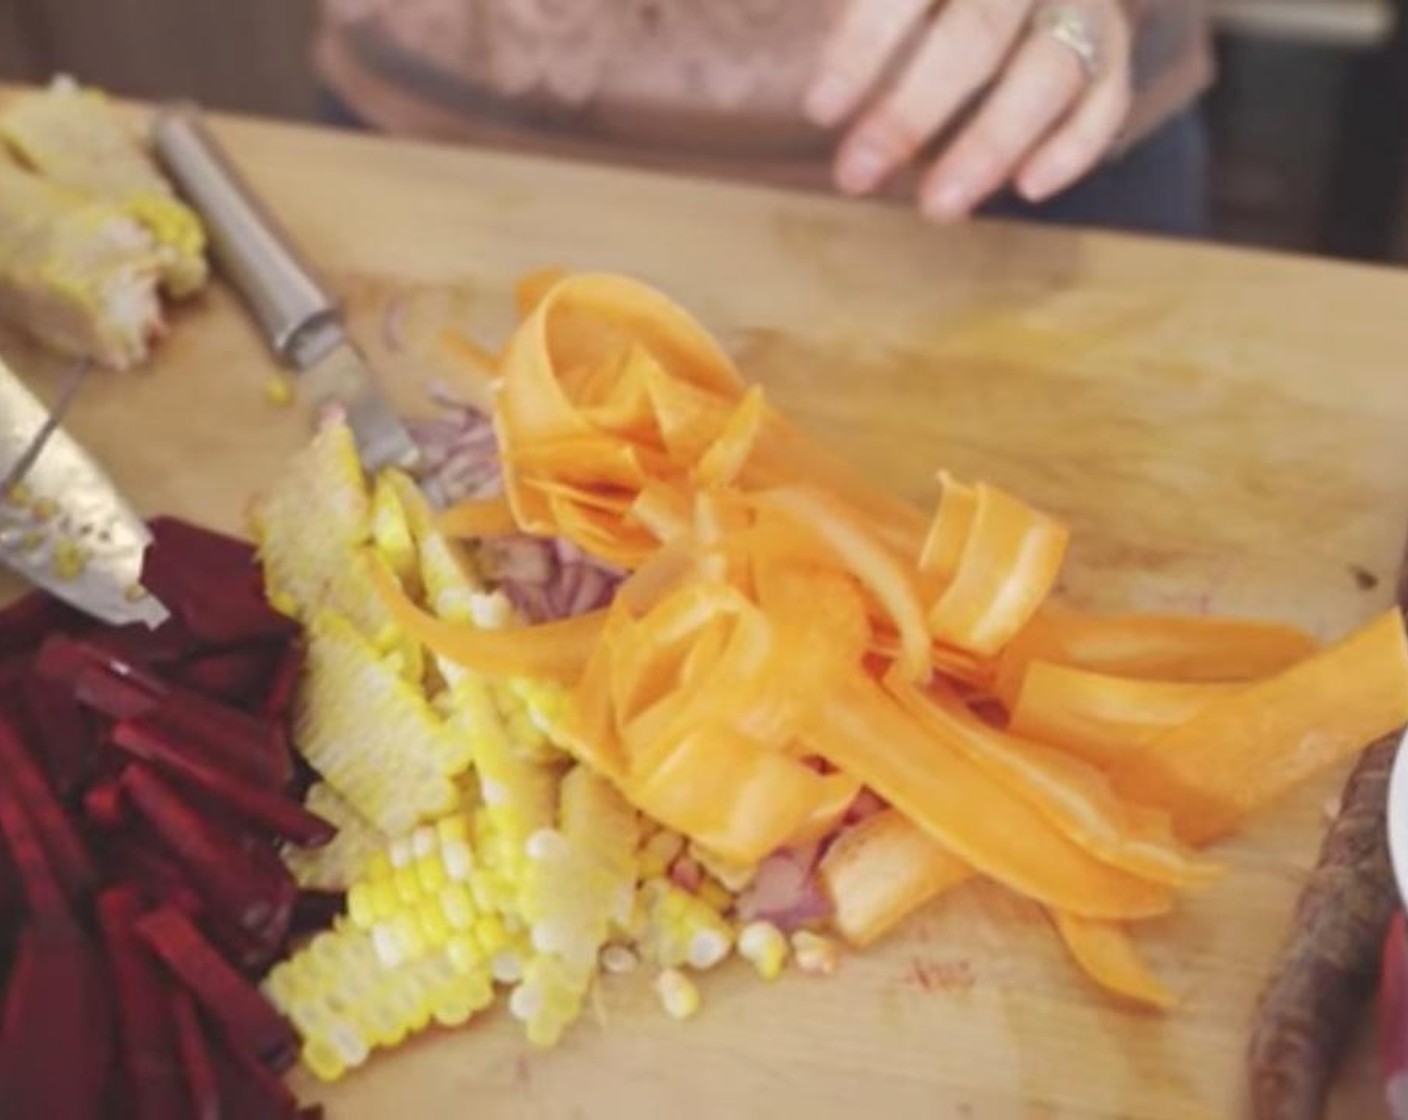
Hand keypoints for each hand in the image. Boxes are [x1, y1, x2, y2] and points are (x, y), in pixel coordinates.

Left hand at [805, 0, 1134, 220]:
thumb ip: (855, 19)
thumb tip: (801, 77)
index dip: (862, 47)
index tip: (819, 111)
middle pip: (977, 32)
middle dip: (911, 113)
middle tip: (854, 178)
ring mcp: (1079, 1)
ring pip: (1050, 70)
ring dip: (990, 146)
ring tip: (937, 208)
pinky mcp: (1110, 44)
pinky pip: (1107, 95)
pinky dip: (1074, 145)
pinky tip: (1026, 189)